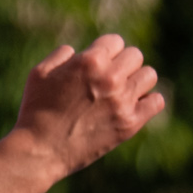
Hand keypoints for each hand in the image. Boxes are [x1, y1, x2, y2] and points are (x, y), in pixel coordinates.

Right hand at [12, 34, 166, 175]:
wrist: (40, 151)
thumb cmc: (35, 110)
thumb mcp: (39, 73)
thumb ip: (62, 55)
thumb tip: (77, 52)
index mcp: (90, 61)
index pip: (116, 41)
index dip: (105, 51)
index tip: (97, 65)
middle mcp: (110, 78)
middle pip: (135, 56)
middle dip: (122, 64)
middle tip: (108, 80)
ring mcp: (123, 101)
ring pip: (149, 75)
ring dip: (136, 81)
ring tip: (121, 92)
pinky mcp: (130, 123)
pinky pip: (157, 102)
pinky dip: (148, 102)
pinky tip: (132, 107)